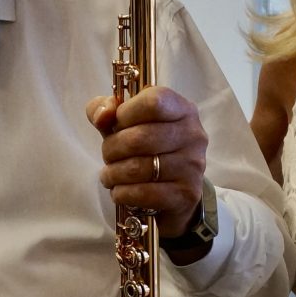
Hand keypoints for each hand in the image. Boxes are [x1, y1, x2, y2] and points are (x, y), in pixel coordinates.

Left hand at [86, 86, 207, 238]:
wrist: (174, 188)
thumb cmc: (146, 147)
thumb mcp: (125, 121)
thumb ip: (106, 108)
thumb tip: (102, 115)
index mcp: (181, 109)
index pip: (153, 102)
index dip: (125, 113)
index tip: (116, 124)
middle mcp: (193, 135)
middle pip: (139, 138)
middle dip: (111, 148)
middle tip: (108, 155)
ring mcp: (192, 166)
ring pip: (137, 168)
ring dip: (113, 174)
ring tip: (109, 175)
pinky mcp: (186, 194)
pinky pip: (143, 193)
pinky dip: (122, 193)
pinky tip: (119, 190)